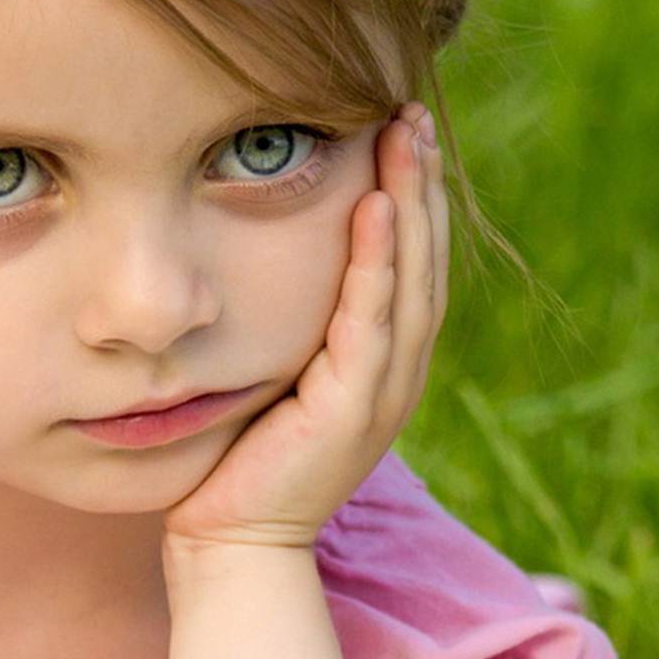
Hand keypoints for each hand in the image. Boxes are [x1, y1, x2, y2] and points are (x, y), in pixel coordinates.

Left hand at [161, 100, 446, 552]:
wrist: (234, 546)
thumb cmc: (242, 463)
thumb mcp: (279, 379)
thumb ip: (297, 330)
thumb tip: (273, 261)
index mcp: (385, 365)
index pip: (412, 265)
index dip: (415, 197)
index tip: (405, 132)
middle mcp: (397, 374)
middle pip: (424, 261)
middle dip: (421, 183)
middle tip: (414, 113)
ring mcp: (381, 393)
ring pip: (409, 280)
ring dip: (410, 203)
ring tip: (404, 138)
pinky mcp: (351, 409)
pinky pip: (371, 320)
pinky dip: (378, 262)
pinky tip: (376, 208)